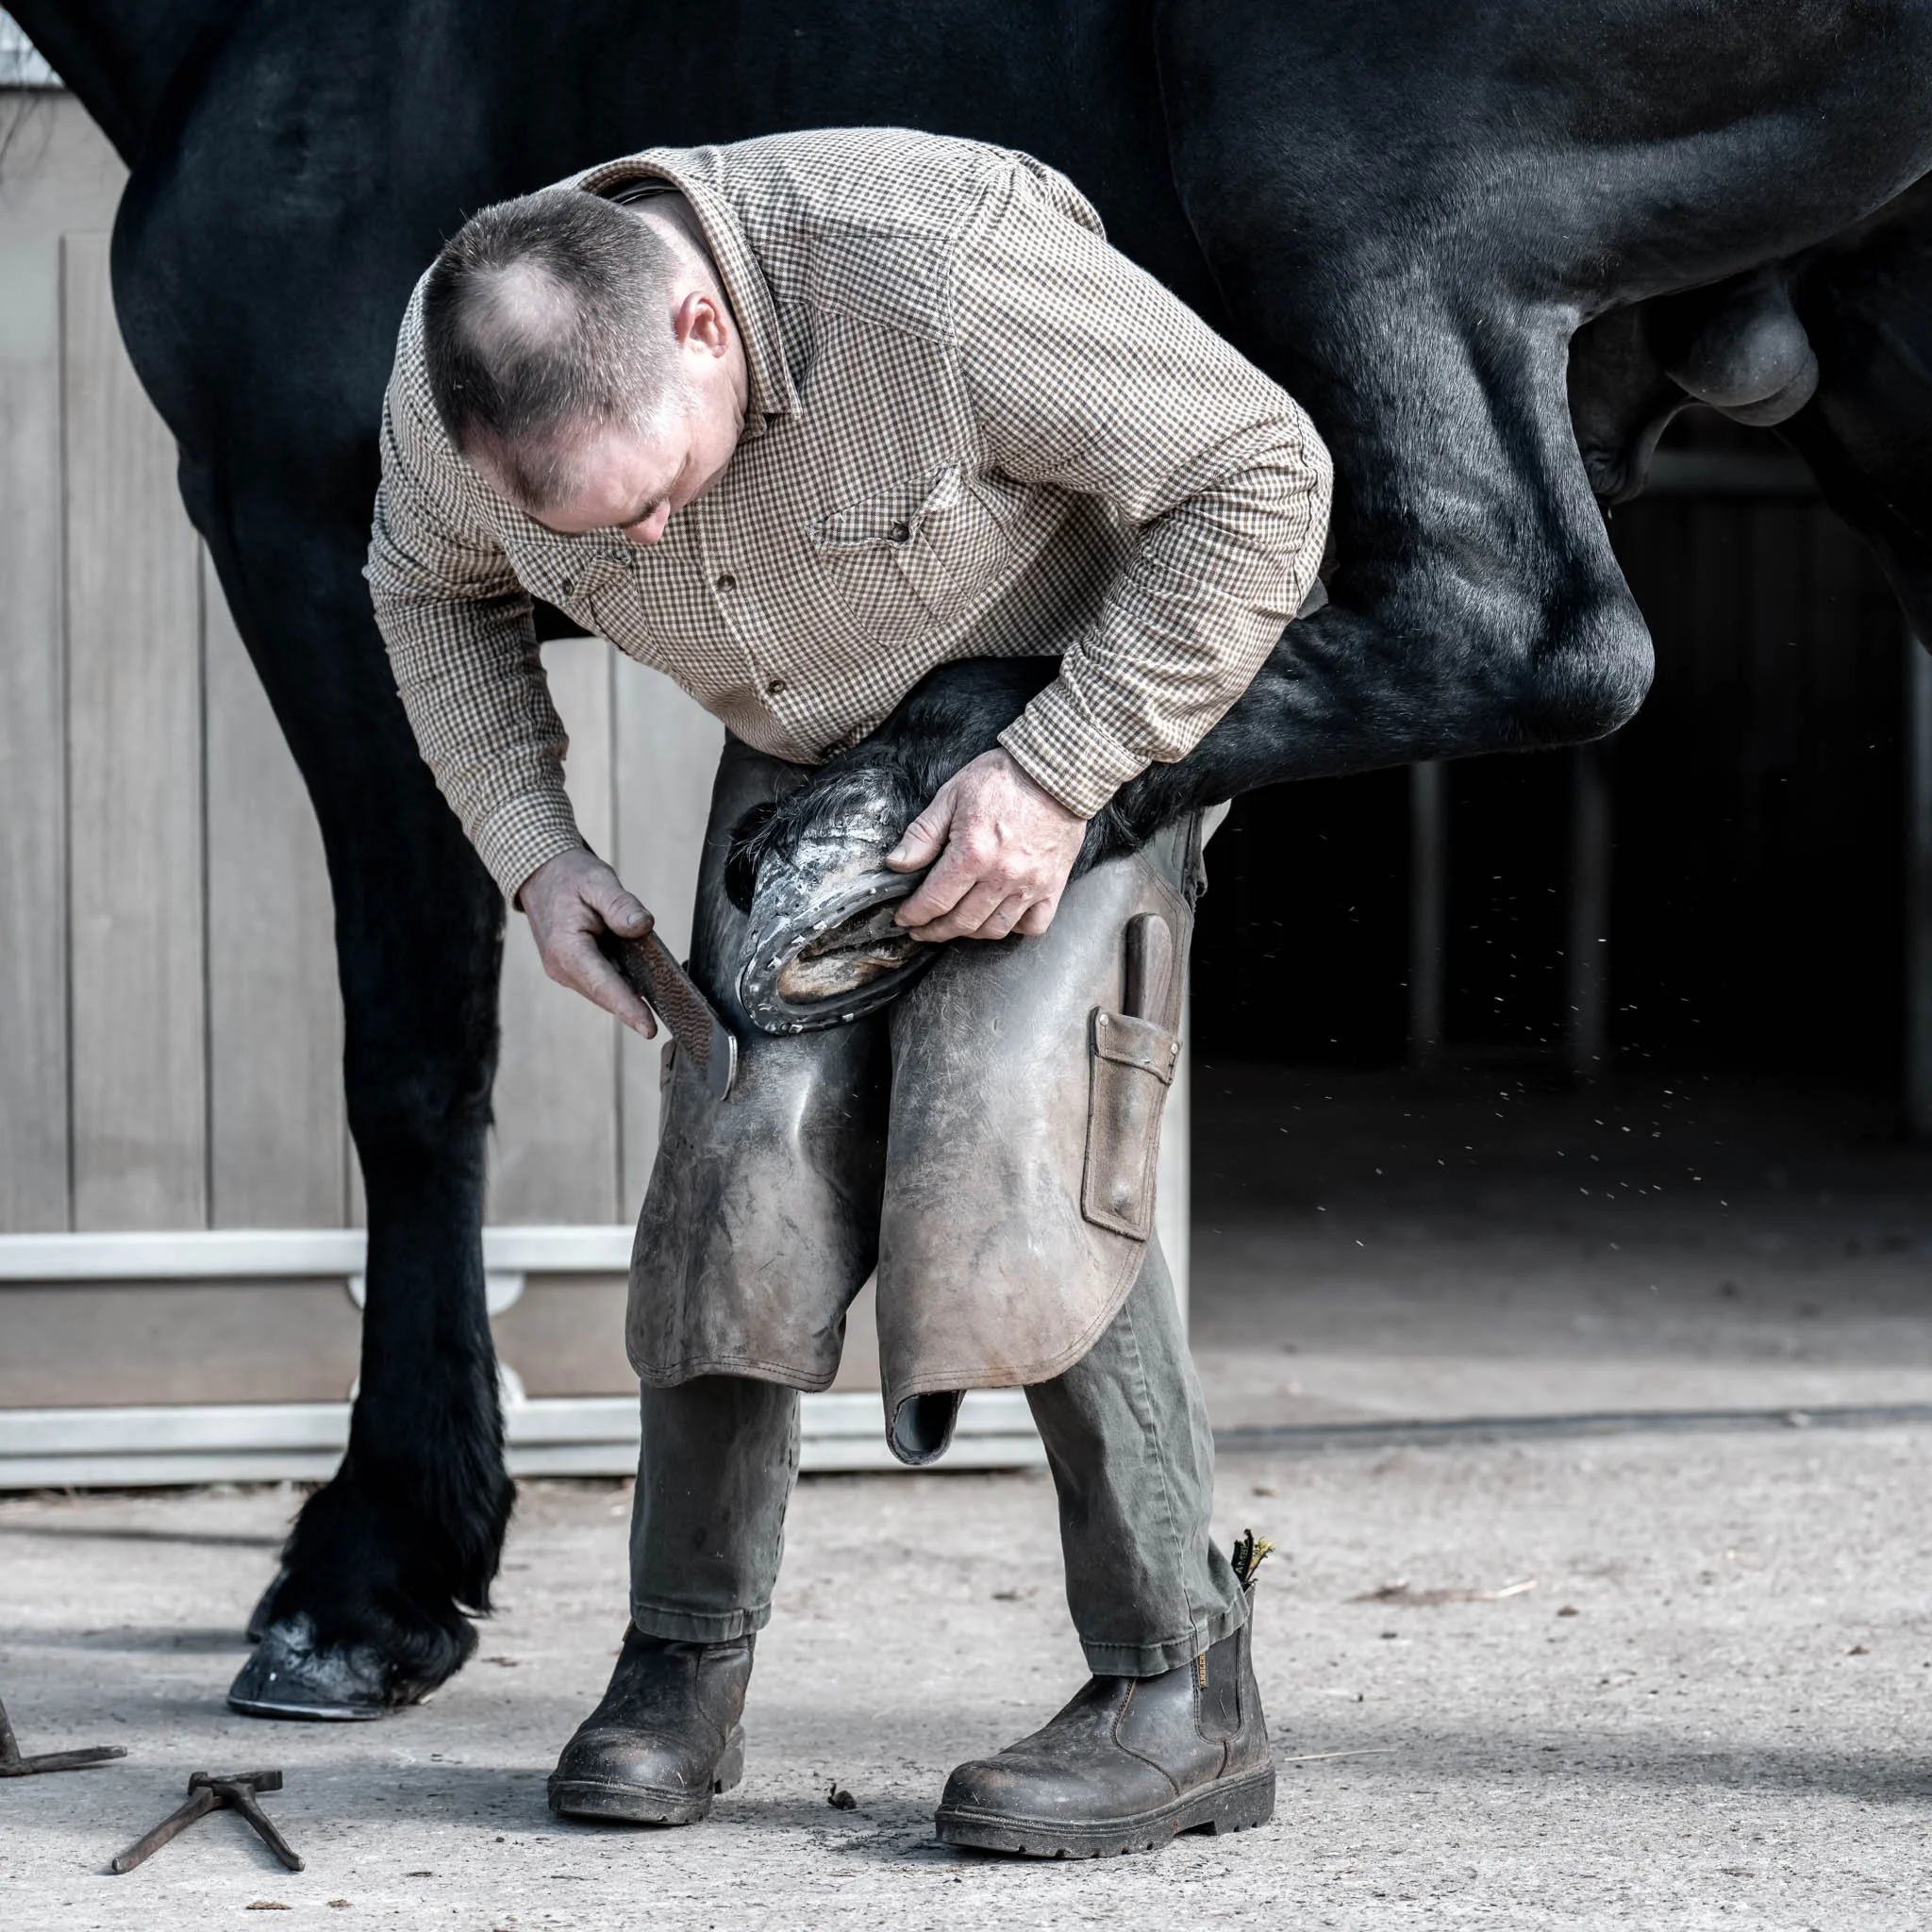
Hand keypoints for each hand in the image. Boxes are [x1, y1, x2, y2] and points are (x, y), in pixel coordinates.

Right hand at [518, 848, 657, 1033]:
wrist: (540, 875)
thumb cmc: (568, 876)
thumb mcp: (598, 881)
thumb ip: (620, 904)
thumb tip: (641, 925)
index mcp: (566, 950)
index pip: (604, 986)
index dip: (629, 1009)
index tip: (649, 1029)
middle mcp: (562, 968)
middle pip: (608, 993)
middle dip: (636, 998)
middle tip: (670, 992)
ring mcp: (565, 972)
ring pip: (606, 990)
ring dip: (629, 985)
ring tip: (649, 966)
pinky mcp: (572, 970)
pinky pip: (602, 981)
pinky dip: (621, 977)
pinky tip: (634, 963)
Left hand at [887, 749, 1087, 941]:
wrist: (1056, 771)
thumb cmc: (1002, 779)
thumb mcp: (951, 796)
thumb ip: (923, 834)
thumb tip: (896, 864)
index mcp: (972, 853)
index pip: (934, 900)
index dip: (914, 915)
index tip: (904, 919)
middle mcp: (1002, 876)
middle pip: (961, 922)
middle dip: (935, 931)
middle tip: (922, 929)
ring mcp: (1030, 884)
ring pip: (994, 929)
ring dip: (970, 933)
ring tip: (956, 925)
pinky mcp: (1053, 886)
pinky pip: (1033, 925)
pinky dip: (1015, 928)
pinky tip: (1000, 917)